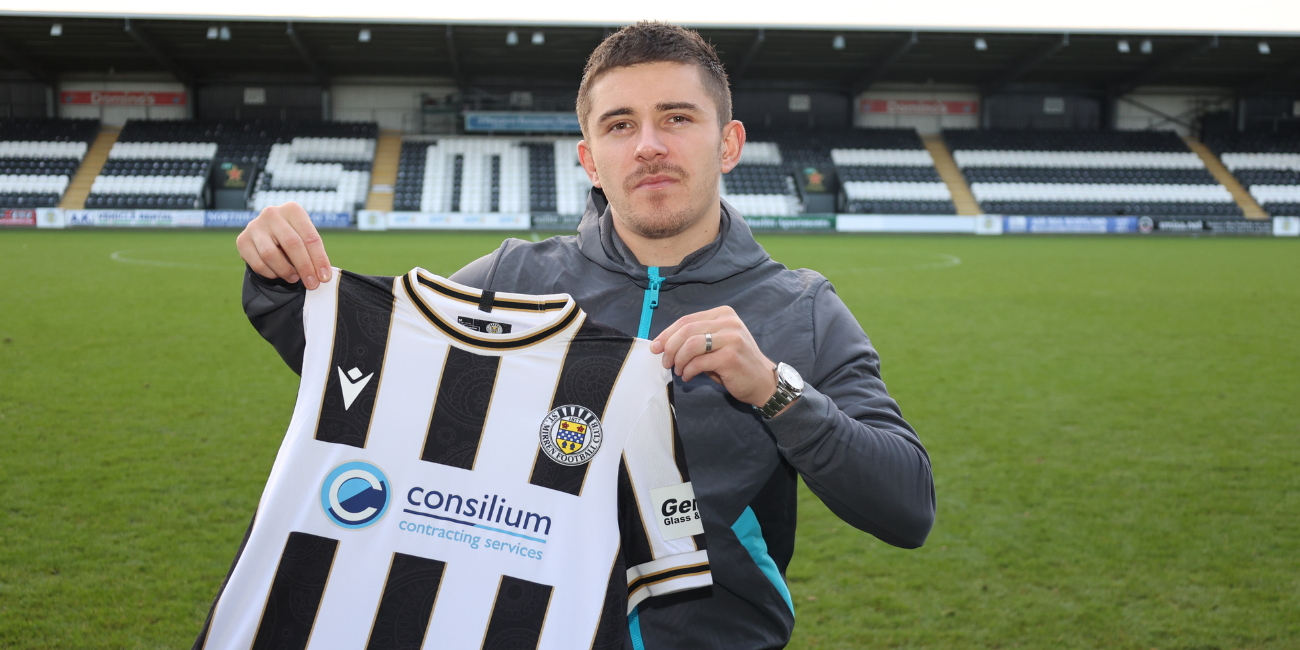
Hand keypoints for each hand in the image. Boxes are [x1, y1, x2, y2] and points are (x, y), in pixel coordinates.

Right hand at [235, 202, 331, 288]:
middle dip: (304, 268)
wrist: (266, 234)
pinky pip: (258, 264)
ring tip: (294, 278)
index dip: (319, 259)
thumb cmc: (292, 237)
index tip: (324, 277)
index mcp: (292, 210)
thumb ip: (313, 253)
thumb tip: (322, 276)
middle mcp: (272, 214)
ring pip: (271, 255)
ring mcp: (254, 226)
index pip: (310, 237)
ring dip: (286, 271)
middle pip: (292, 244)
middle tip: (312, 284)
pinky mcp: (242, 240)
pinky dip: (271, 274)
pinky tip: (278, 274)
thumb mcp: (305, 238)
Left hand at [650, 306, 778, 407]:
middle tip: (665, 361)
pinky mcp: (730, 356)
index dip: (667, 333)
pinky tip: (688, 376)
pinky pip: (698, 362)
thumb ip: (695, 339)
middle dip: (670, 347)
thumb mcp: (716, 344)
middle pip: (687, 330)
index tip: (656, 346)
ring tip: (678, 370)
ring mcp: (731, 338)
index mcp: (724, 314)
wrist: (762, 381)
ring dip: (679, 360)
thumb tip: (664, 345)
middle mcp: (729, 322)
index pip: (687, 320)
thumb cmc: (735, 364)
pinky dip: (688, 371)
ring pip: (691, 345)